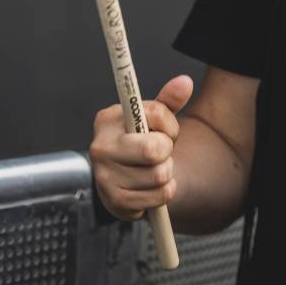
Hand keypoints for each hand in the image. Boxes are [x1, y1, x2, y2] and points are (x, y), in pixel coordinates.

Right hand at [89, 74, 192, 220]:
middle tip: (160, 152)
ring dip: (167, 172)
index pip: (154, 114)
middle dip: (167, 150)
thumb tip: (185, 82)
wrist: (128, 179)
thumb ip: (169, 100)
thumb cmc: (140, 142)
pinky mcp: (116, 202)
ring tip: (154, 168)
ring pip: (160, 174)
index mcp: (107, 119)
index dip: (168, 124)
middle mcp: (101, 147)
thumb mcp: (152, 119)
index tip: (162, 130)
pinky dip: (164, 191)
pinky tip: (152, 185)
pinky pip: (160, 196)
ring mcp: (105, 177)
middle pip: (153, 149)